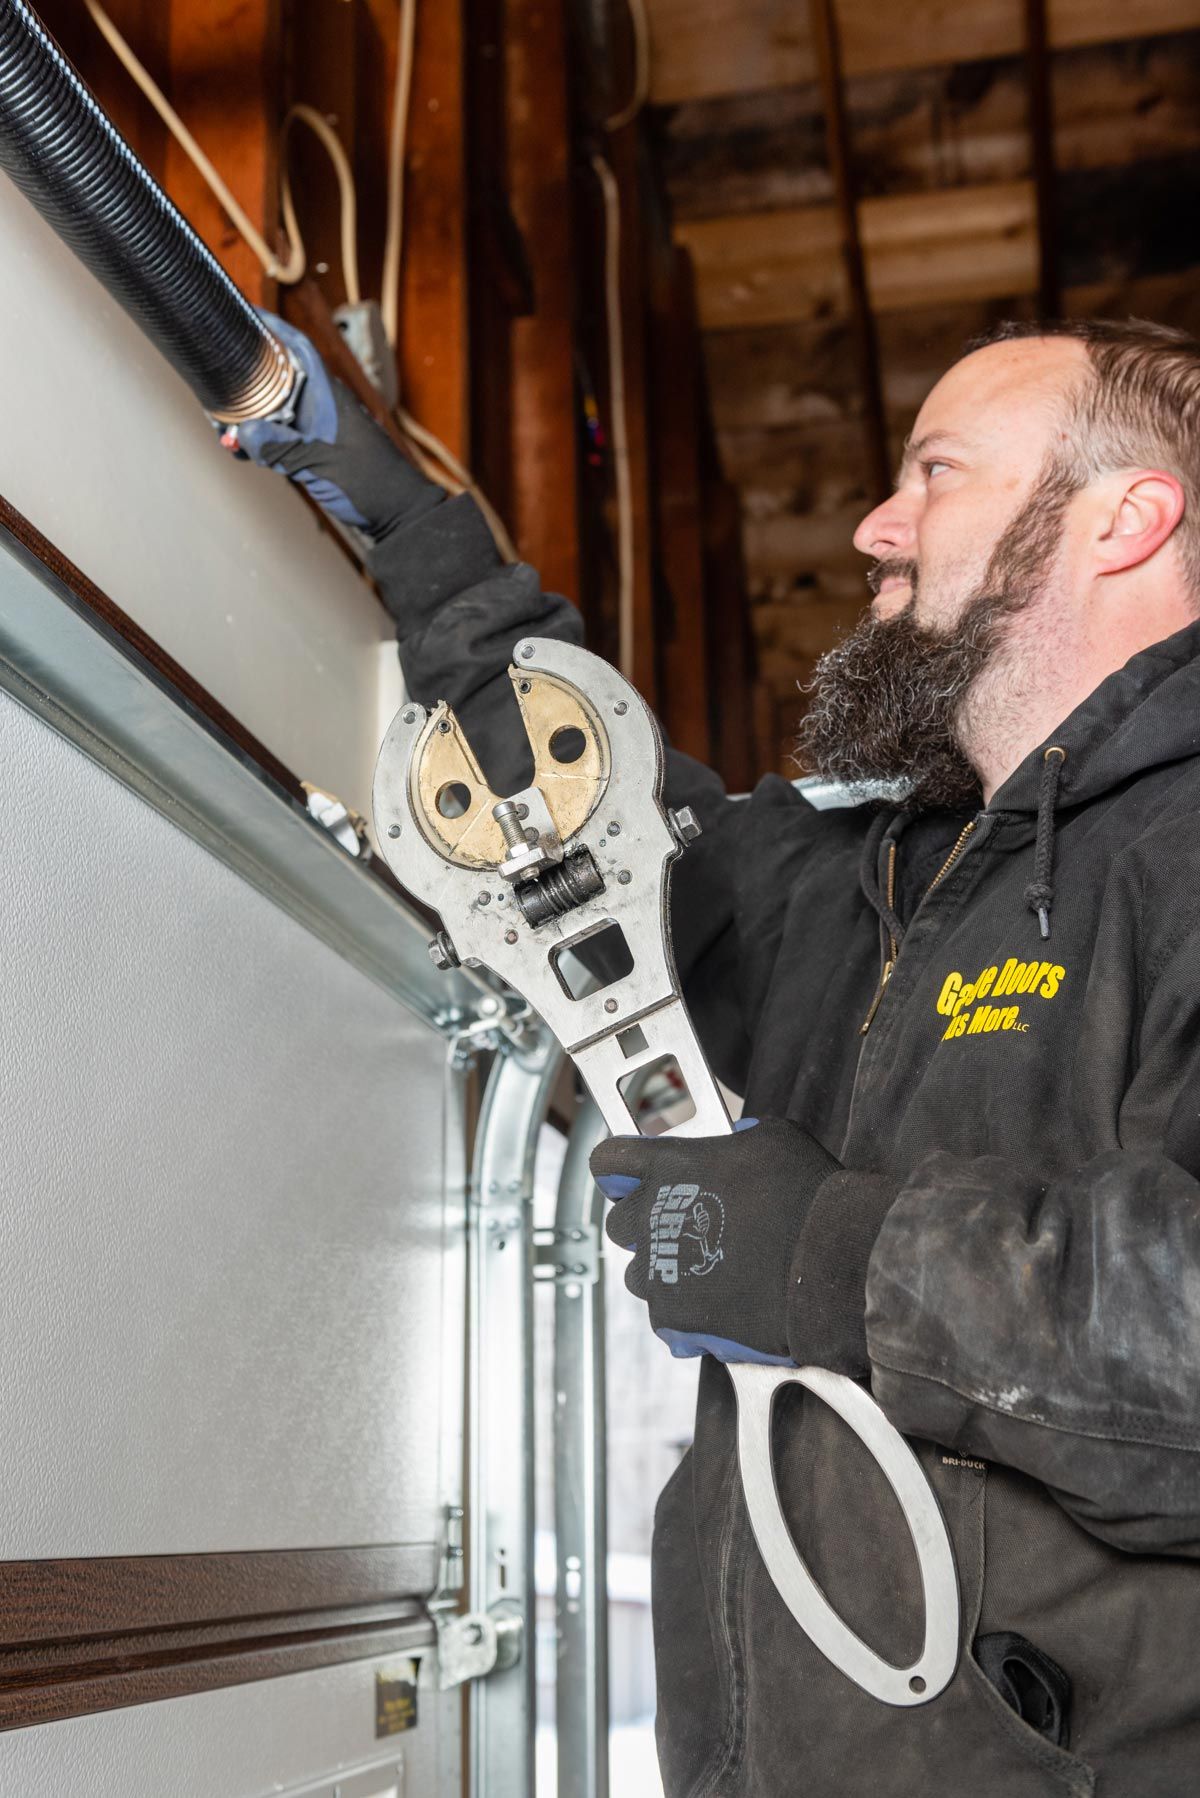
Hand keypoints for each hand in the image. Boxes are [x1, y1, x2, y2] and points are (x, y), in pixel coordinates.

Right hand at [226, 313, 438, 537]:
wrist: (399, 515)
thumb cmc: (372, 484)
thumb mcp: (320, 464)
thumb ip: (281, 447)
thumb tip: (245, 432)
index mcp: (329, 396)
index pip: (297, 346)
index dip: (272, 327)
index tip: (244, 314)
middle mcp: (324, 406)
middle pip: (277, 378)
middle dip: (246, 383)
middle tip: (217, 392)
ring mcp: (320, 428)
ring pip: (275, 410)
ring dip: (249, 419)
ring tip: (226, 432)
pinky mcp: (318, 450)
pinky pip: (282, 436)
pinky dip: (262, 440)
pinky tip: (245, 451)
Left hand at [590, 1118, 842, 1364]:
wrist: (832, 1264)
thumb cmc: (808, 1194)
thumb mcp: (770, 1140)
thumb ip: (732, 1142)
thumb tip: (729, 1145)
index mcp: (668, 1166)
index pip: (609, 1161)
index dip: (620, 1171)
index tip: (633, 1179)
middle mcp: (651, 1216)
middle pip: (620, 1224)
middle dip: (646, 1227)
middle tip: (687, 1232)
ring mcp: (658, 1270)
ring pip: (640, 1275)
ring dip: (666, 1273)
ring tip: (712, 1274)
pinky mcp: (672, 1316)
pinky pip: (665, 1316)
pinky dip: (688, 1313)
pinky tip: (724, 1305)